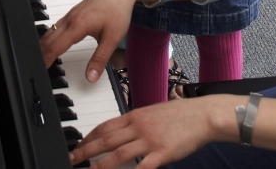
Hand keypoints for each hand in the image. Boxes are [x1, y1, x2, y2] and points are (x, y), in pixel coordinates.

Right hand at [39, 0, 147, 75]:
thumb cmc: (118, 10)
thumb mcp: (113, 39)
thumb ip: (100, 59)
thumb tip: (91, 77)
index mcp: (77, 25)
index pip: (55, 46)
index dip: (45, 60)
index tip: (41, 71)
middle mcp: (70, 19)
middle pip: (48, 39)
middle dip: (40, 54)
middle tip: (37, 69)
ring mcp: (70, 14)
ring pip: (50, 31)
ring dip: (44, 46)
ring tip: (41, 59)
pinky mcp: (73, 13)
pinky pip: (56, 26)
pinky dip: (50, 38)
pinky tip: (52, 44)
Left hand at [69, 95, 226, 168]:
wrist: (203, 114)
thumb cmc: (181, 114)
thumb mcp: (153, 112)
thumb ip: (137, 122)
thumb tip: (122, 131)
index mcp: (135, 115)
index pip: (104, 126)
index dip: (89, 137)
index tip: (78, 146)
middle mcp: (139, 126)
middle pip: (106, 139)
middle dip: (86, 150)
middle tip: (72, 159)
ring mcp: (150, 139)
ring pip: (119, 154)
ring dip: (100, 164)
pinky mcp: (163, 152)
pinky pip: (143, 166)